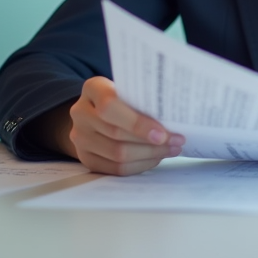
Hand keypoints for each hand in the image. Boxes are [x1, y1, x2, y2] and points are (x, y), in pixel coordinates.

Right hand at [64, 76, 185, 175]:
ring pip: (117, 154)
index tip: (163, 133)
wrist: (94, 112)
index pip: (110, 106)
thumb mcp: (128, 89)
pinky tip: (155, 158)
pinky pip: (115, 169)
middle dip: (152, 142)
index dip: (137, 123)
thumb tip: (173, 118)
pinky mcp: (86, 158)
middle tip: (177, 141)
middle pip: (116, 134)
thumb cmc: (121, 97)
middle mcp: (80, 113)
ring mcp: (80, 137)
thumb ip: (142, 99)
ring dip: (149, 155)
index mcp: (92, 88)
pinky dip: (140, 165)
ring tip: (171, 149)